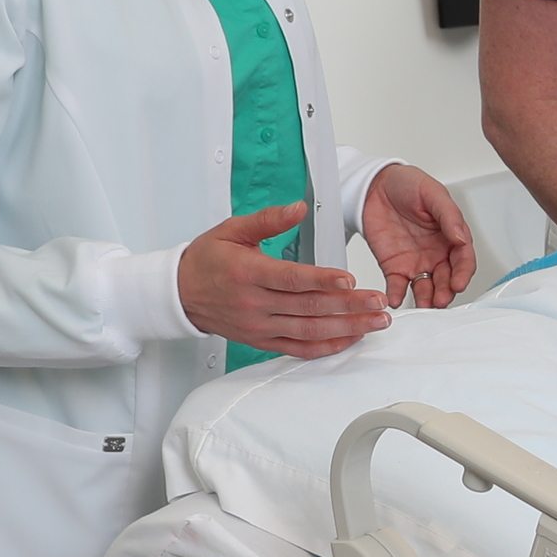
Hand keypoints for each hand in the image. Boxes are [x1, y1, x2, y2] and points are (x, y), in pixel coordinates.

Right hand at [177, 202, 390, 358]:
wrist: (178, 294)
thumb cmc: (206, 260)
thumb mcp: (232, 230)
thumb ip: (268, 220)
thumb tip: (298, 208)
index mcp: (248, 273)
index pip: (291, 279)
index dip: (322, 280)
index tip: (350, 280)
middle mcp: (254, 304)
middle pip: (307, 307)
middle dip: (348, 306)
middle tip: (378, 302)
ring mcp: (259, 327)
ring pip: (308, 331)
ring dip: (346, 328)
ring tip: (375, 321)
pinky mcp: (261, 341)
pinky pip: (298, 349)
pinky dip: (326, 347)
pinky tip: (350, 339)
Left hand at [359, 164, 475, 310]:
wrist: (374, 185)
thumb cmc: (407, 185)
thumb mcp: (433, 194)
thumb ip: (448, 216)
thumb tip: (460, 237)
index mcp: (451, 236)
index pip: (463, 260)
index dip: (463, 273)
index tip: (458, 283)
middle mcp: (437, 253)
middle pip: (446, 279)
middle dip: (445, 292)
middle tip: (440, 300)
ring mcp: (416, 262)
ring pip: (426, 287)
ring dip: (426, 299)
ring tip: (424, 305)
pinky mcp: (394, 267)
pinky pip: (398, 286)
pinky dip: (397, 295)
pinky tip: (396, 299)